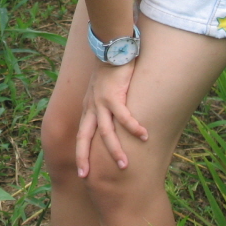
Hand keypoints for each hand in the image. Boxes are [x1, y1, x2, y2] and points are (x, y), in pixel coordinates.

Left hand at [75, 61, 147, 176]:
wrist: (111, 47)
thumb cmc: (112, 70)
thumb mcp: (104, 91)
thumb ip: (108, 107)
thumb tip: (117, 122)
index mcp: (89, 108)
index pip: (82, 136)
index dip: (81, 154)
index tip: (82, 173)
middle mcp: (92, 107)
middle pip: (85, 137)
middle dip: (85, 158)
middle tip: (87, 178)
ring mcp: (101, 102)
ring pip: (105, 131)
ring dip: (115, 149)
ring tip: (124, 165)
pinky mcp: (114, 94)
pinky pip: (124, 115)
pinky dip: (133, 127)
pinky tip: (144, 136)